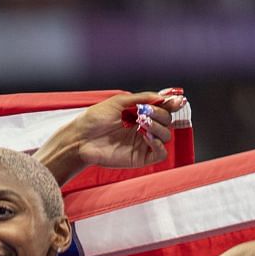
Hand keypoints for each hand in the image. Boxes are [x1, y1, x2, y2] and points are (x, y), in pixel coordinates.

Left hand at [57, 89, 185, 172]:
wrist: (79, 138)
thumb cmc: (94, 119)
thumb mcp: (119, 101)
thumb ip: (143, 98)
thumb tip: (166, 97)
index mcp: (140, 114)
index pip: (164, 109)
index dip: (171, 104)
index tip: (175, 100)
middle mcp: (144, 129)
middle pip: (168, 121)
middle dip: (160, 114)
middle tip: (144, 112)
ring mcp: (142, 144)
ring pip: (166, 135)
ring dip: (159, 127)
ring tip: (142, 123)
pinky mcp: (139, 158)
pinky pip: (160, 153)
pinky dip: (159, 144)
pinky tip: (147, 136)